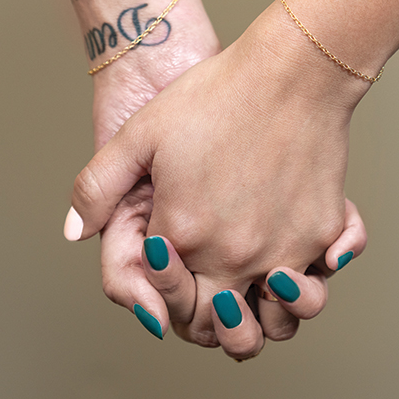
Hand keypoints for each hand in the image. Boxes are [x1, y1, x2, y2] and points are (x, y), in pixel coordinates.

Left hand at [71, 1, 371, 357]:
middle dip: (209, 324)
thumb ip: (97, 188)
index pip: (166, 302)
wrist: (291, 69)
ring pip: (277, 325)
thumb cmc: (215, 94)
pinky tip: (297, 264)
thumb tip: (74, 233)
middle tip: (211, 299)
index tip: (169, 270)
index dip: (162, 296)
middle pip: (219, 328)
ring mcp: (285, 248)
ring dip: (264, 321)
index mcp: (183, 236)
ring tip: (256, 296)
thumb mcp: (139, 134)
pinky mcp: (323, 234)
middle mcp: (235, 254)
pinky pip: (318, 282)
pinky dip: (308, 283)